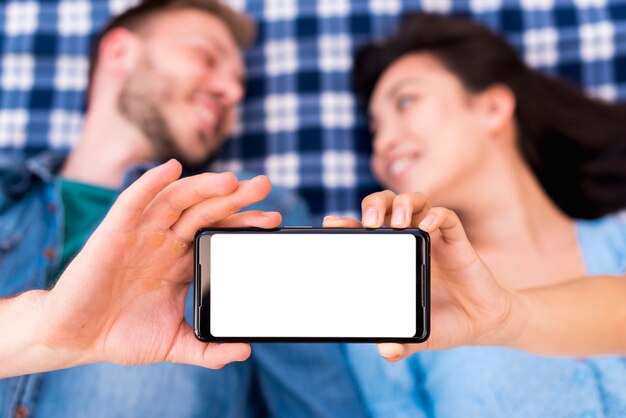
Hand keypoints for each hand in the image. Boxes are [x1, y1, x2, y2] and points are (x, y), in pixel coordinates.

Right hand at [40, 160, 280, 369]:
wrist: (76, 338)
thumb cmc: (122, 335)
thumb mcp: (175, 343)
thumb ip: (208, 349)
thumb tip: (245, 352)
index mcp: (183, 261)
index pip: (220, 233)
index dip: (245, 224)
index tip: (273, 220)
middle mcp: (166, 241)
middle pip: (206, 210)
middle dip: (235, 198)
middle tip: (263, 185)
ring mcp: (142, 234)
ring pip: (178, 200)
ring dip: (203, 186)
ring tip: (231, 181)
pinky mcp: (114, 233)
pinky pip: (134, 201)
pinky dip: (152, 182)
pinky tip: (172, 168)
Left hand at [324, 191, 520, 360]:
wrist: (479, 322)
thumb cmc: (440, 321)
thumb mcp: (416, 333)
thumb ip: (400, 344)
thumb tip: (386, 351)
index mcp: (389, 256)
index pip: (362, 230)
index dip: (346, 223)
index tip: (331, 223)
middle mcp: (407, 240)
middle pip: (385, 205)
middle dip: (373, 205)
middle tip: (369, 223)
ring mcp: (432, 237)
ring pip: (414, 201)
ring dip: (402, 204)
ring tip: (397, 222)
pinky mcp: (456, 240)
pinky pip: (447, 217)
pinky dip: (437, 216)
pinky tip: (427, 227)